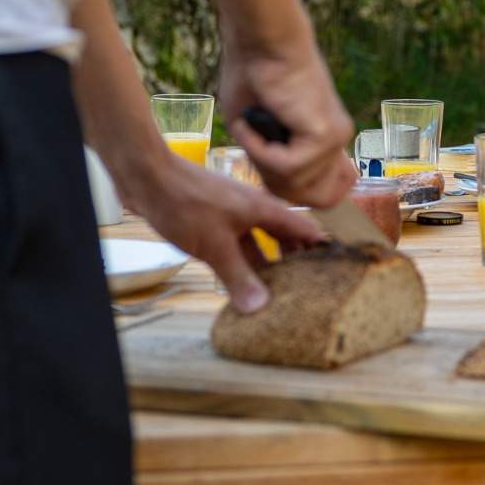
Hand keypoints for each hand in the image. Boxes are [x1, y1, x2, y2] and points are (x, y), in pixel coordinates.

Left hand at [122, 152, 330, 312]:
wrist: (148, 178)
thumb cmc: (186, 204)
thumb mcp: (215, 246)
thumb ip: (239, 276)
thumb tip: (261, 306)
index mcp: (264, 210)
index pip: (305, 229)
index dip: (321, 247)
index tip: (335, 270)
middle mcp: (253, 210)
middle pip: (284, 236)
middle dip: (295, 260)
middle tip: (306, 287)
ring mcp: (233, 215)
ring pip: (258, 243)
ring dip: (266, 264)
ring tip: (275, 290)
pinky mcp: (213, 222)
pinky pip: (237, 245)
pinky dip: (242, 261)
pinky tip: (238, 280)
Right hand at [218, 33, 356, 208]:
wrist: (264, 41)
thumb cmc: (253, 76)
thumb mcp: (259, 132)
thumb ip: (273, 162)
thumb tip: (276, 188)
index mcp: (326, 139)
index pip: (330, 193)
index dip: (294, 192)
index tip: (268, 166)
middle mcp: (337, 140)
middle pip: (315, 199)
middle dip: (276, 185)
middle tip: (257, 146)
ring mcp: (335, 138)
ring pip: (295, 185)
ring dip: (261, 160)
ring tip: (254, 126)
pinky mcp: (325, 134)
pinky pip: (286, 166)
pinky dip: (260, 149)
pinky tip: (256, 122)